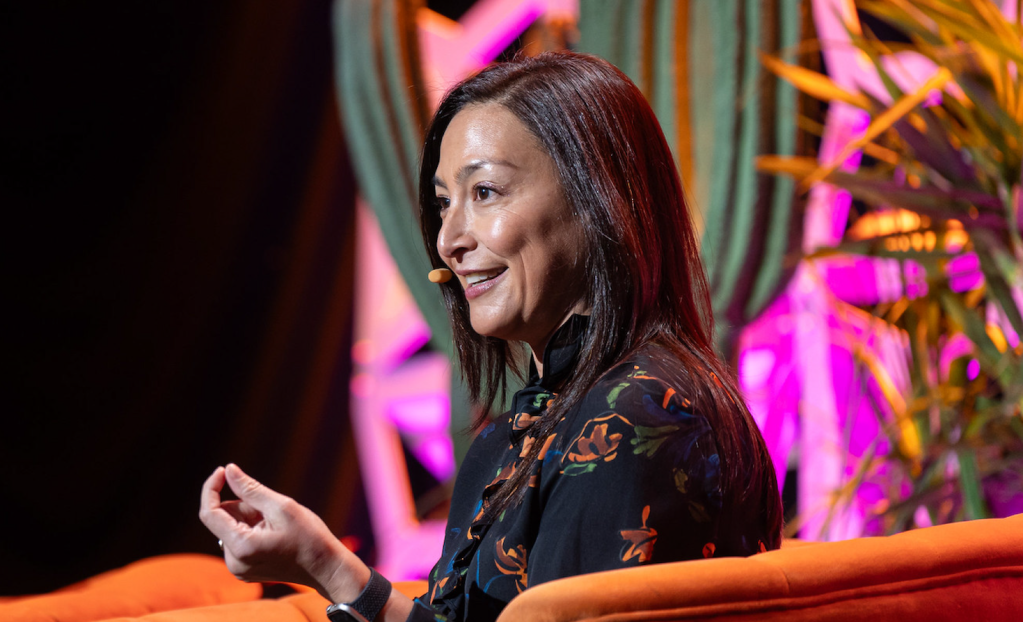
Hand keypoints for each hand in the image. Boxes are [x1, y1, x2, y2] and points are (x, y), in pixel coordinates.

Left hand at [198, 463, 368, 600]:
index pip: (209, 513)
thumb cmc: (309, 536)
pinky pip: (238, 539)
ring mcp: (238, 568)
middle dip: (244, 506)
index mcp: (241, 547)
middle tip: (272, 509)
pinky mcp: (244, 569)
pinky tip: (275, 534)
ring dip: (250, 517)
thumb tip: (228, 469)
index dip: (212, 488)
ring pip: (232, 527)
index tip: (224, 470)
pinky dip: (252, 529)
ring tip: (277, 524)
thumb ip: (250, 488)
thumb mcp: (281, 506)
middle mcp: (233, 562)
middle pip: (224, 519)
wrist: (325, 568)